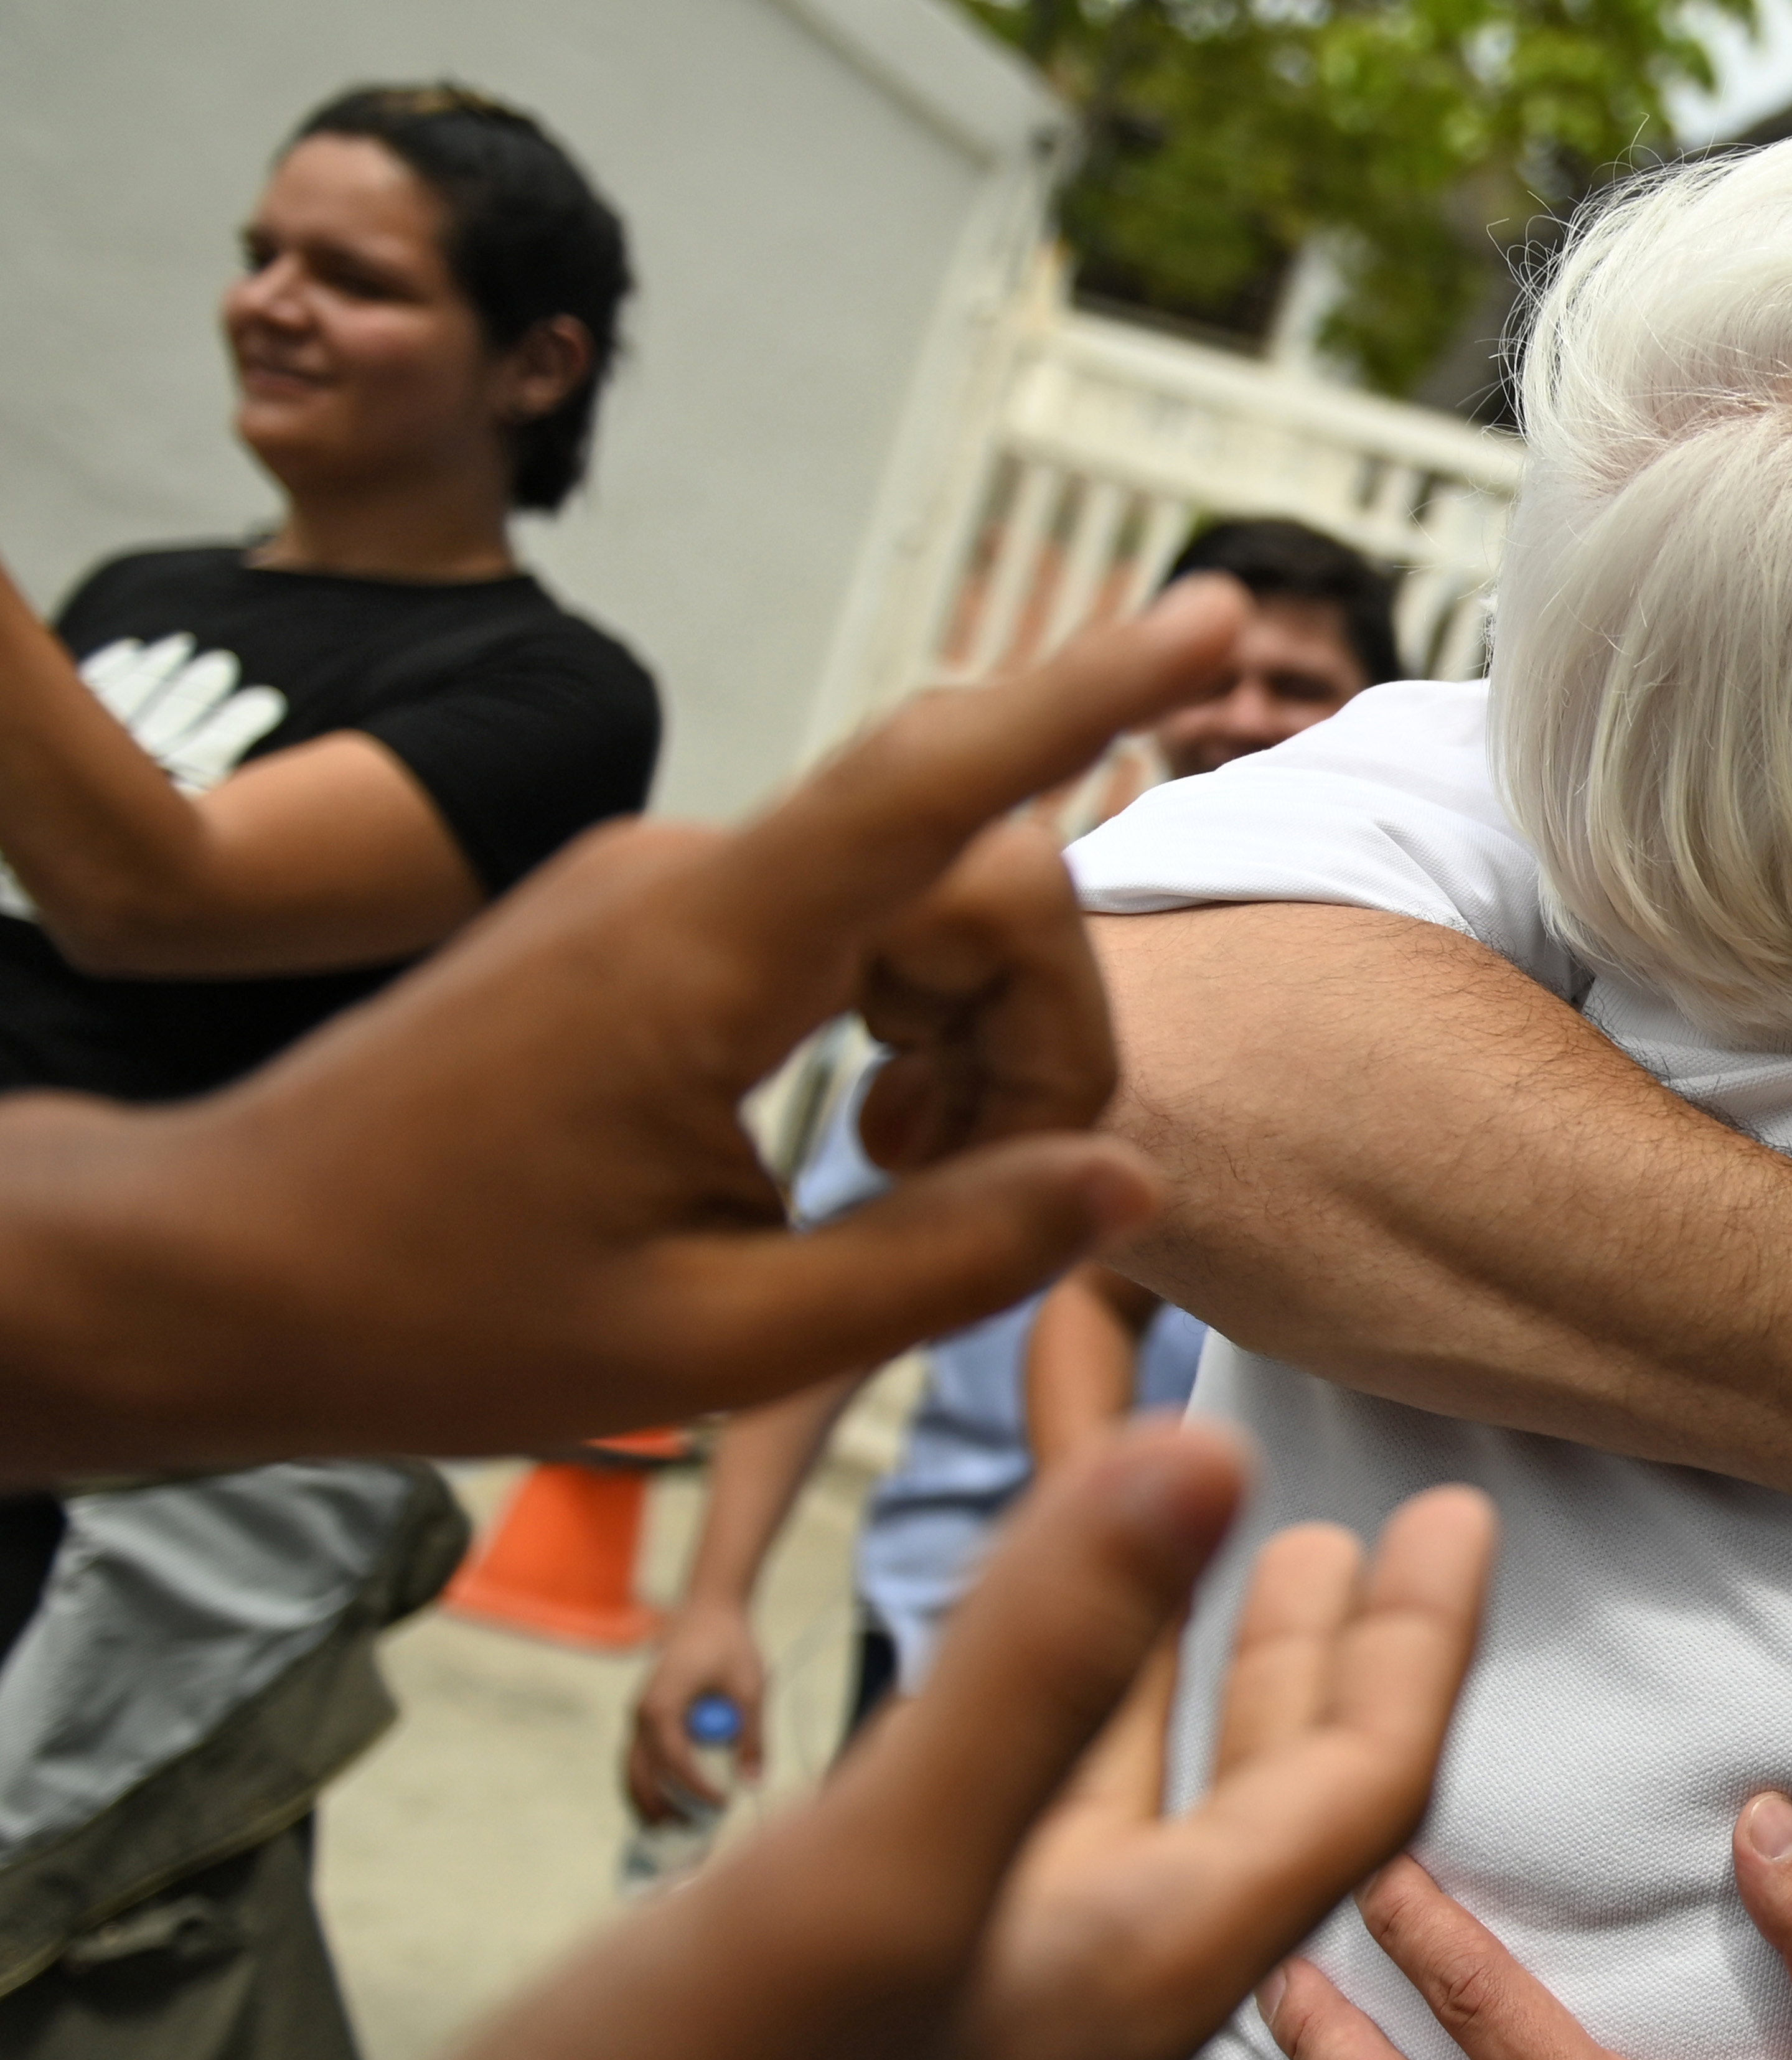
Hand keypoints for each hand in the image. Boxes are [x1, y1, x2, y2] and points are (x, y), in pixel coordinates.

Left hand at [1, 579, 1258, 1483]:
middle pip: (975, 880)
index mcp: (697, 958)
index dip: (1085, 693)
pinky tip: (869, 1136)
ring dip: (981, 1035)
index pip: (931, 784)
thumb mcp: (714, 1345)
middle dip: (1048, 1028)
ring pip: (925, 906)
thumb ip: (942, 1260)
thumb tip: (1129, 1185)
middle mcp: (688, 878)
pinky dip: (907, 1021)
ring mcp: (667, 884)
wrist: (212, 1271)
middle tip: (1013, 1193)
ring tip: (917, 1172)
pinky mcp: (655, 917)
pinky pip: (851, 927)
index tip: (1212, 615)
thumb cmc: (434, 1317)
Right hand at [151, 1420, 1497, 2059]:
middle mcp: (1076, 1990)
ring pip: (1128, 1804)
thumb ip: (1038, 1674)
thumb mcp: (872, 1886)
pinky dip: (1034, 1717)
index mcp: (1133, 1973)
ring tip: (1216, 1551)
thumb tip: (1211, 1454)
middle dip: (1319, 1655)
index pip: (1354, 1792)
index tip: (1460, 1508)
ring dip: (1184, 1677)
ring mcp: (963, 2004)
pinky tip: (994, 1676)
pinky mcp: (850, 2013)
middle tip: (1358, 1531)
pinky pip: (999, 1824)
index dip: (1416, 1642)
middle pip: (1261, 1800)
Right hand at [624, 1599, 768, 1821]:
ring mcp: (639, 1714)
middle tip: (689, 1830)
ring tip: (669, 1827)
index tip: (724, 1805)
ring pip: (633, 1768)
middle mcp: (640, 1713)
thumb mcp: (750, 1689)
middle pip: (641, 1774)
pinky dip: (647, 1780)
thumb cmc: (730, 1644)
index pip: (676, 1762)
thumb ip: (752, 1736)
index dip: (697, 1790)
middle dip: (662, 1806)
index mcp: (661, 1706)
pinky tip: (663, 1802)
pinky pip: (639, 1756)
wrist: (709, 1610)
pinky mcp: (646, 1714)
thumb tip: (754, 1782)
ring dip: (648, 1799)